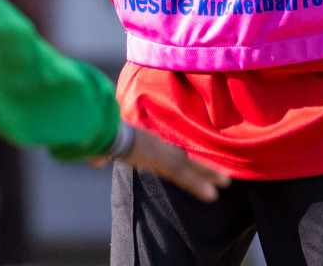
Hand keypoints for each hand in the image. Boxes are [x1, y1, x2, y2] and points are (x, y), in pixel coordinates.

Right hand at [89, 126, 230, 202]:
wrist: (102, 128)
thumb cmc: (98, 134)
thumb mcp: (101, 146)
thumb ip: (100, 156)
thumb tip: (95, 162)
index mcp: (145, 143)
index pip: (168, 153)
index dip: (183, 159)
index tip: (194, 164)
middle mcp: (157, 146)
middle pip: (184, 158)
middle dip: (203, 168)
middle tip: (223, 177)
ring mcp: (161, 153)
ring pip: (189, 166)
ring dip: (208, 175)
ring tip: (227, 184)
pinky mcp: (161, 162)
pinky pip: (183, 176)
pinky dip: (198, 185)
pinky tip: (213, 195)